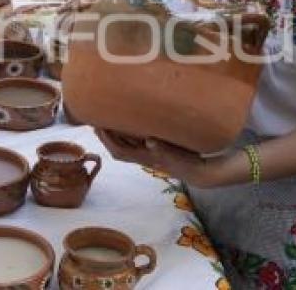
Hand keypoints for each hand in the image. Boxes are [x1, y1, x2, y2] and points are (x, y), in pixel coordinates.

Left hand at [95, 129, 214, 186]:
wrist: (200, 173)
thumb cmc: (187, 163)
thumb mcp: (176, 155)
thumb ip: (162, 148)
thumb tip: (149, 140)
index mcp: (145, 158)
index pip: (119, 151)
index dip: (106, 140)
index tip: (97, 127)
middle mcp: (144, 157)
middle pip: (118, 148)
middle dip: (105, 137)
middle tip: (95, 121)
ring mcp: (149, 155)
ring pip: (126, 146)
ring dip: (115, 135)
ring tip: (107, 121)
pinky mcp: (156, 152)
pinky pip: (137, 143)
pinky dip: (129, 135)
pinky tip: (129, 125)